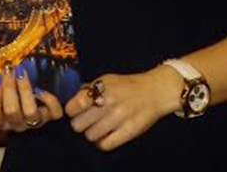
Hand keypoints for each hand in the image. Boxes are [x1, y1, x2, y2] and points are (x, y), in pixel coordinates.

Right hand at [0, 63, 63, 132]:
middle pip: (12, 111)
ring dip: (24, 89)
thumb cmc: (12, 91)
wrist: (35, 97)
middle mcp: (17, 124)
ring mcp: (35, 122)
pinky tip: (41, 89)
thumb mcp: (1, 90)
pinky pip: (53, 112)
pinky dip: (49, 100)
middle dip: (9, 87)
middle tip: (9, 69)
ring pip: (31, 112)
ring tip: (21, 72)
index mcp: (2, 121)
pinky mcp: (51, 117)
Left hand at [64, 67, 181, 150]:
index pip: (74, 106)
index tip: (75, 110)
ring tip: (98, 127)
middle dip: (80, 123)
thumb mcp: (106, 80)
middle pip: (78, 124)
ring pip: (90, 136)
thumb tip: (72, 99)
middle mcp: (108, 104)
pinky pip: (104, 145)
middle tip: (86, 120)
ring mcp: (118, 119)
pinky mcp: (128, 133)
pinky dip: (101, 142)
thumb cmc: (128, 86)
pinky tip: (105, 136)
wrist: (154, 92)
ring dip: (91, 133)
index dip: (71, 110)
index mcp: (101, 89)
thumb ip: (89, 89)